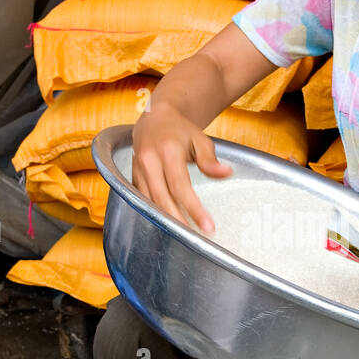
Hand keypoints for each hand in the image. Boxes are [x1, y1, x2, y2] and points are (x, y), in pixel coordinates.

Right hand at [131, 101, 231, 233]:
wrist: (154, 119)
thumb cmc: (180, 130)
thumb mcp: (200, 139)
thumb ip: (210, 159)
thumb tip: (226, 173)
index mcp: (167, 150)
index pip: (180, 186)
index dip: (194, 209)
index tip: (208, 227)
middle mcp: (148, 161)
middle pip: (162, 198)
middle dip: (178, 221)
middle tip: (196, 238)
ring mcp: (137, 170)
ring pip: (150, 202)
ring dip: (166, 220)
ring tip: (184, 235)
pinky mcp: (132, 177)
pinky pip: (142, 200)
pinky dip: (154, 213)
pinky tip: (167, 225)